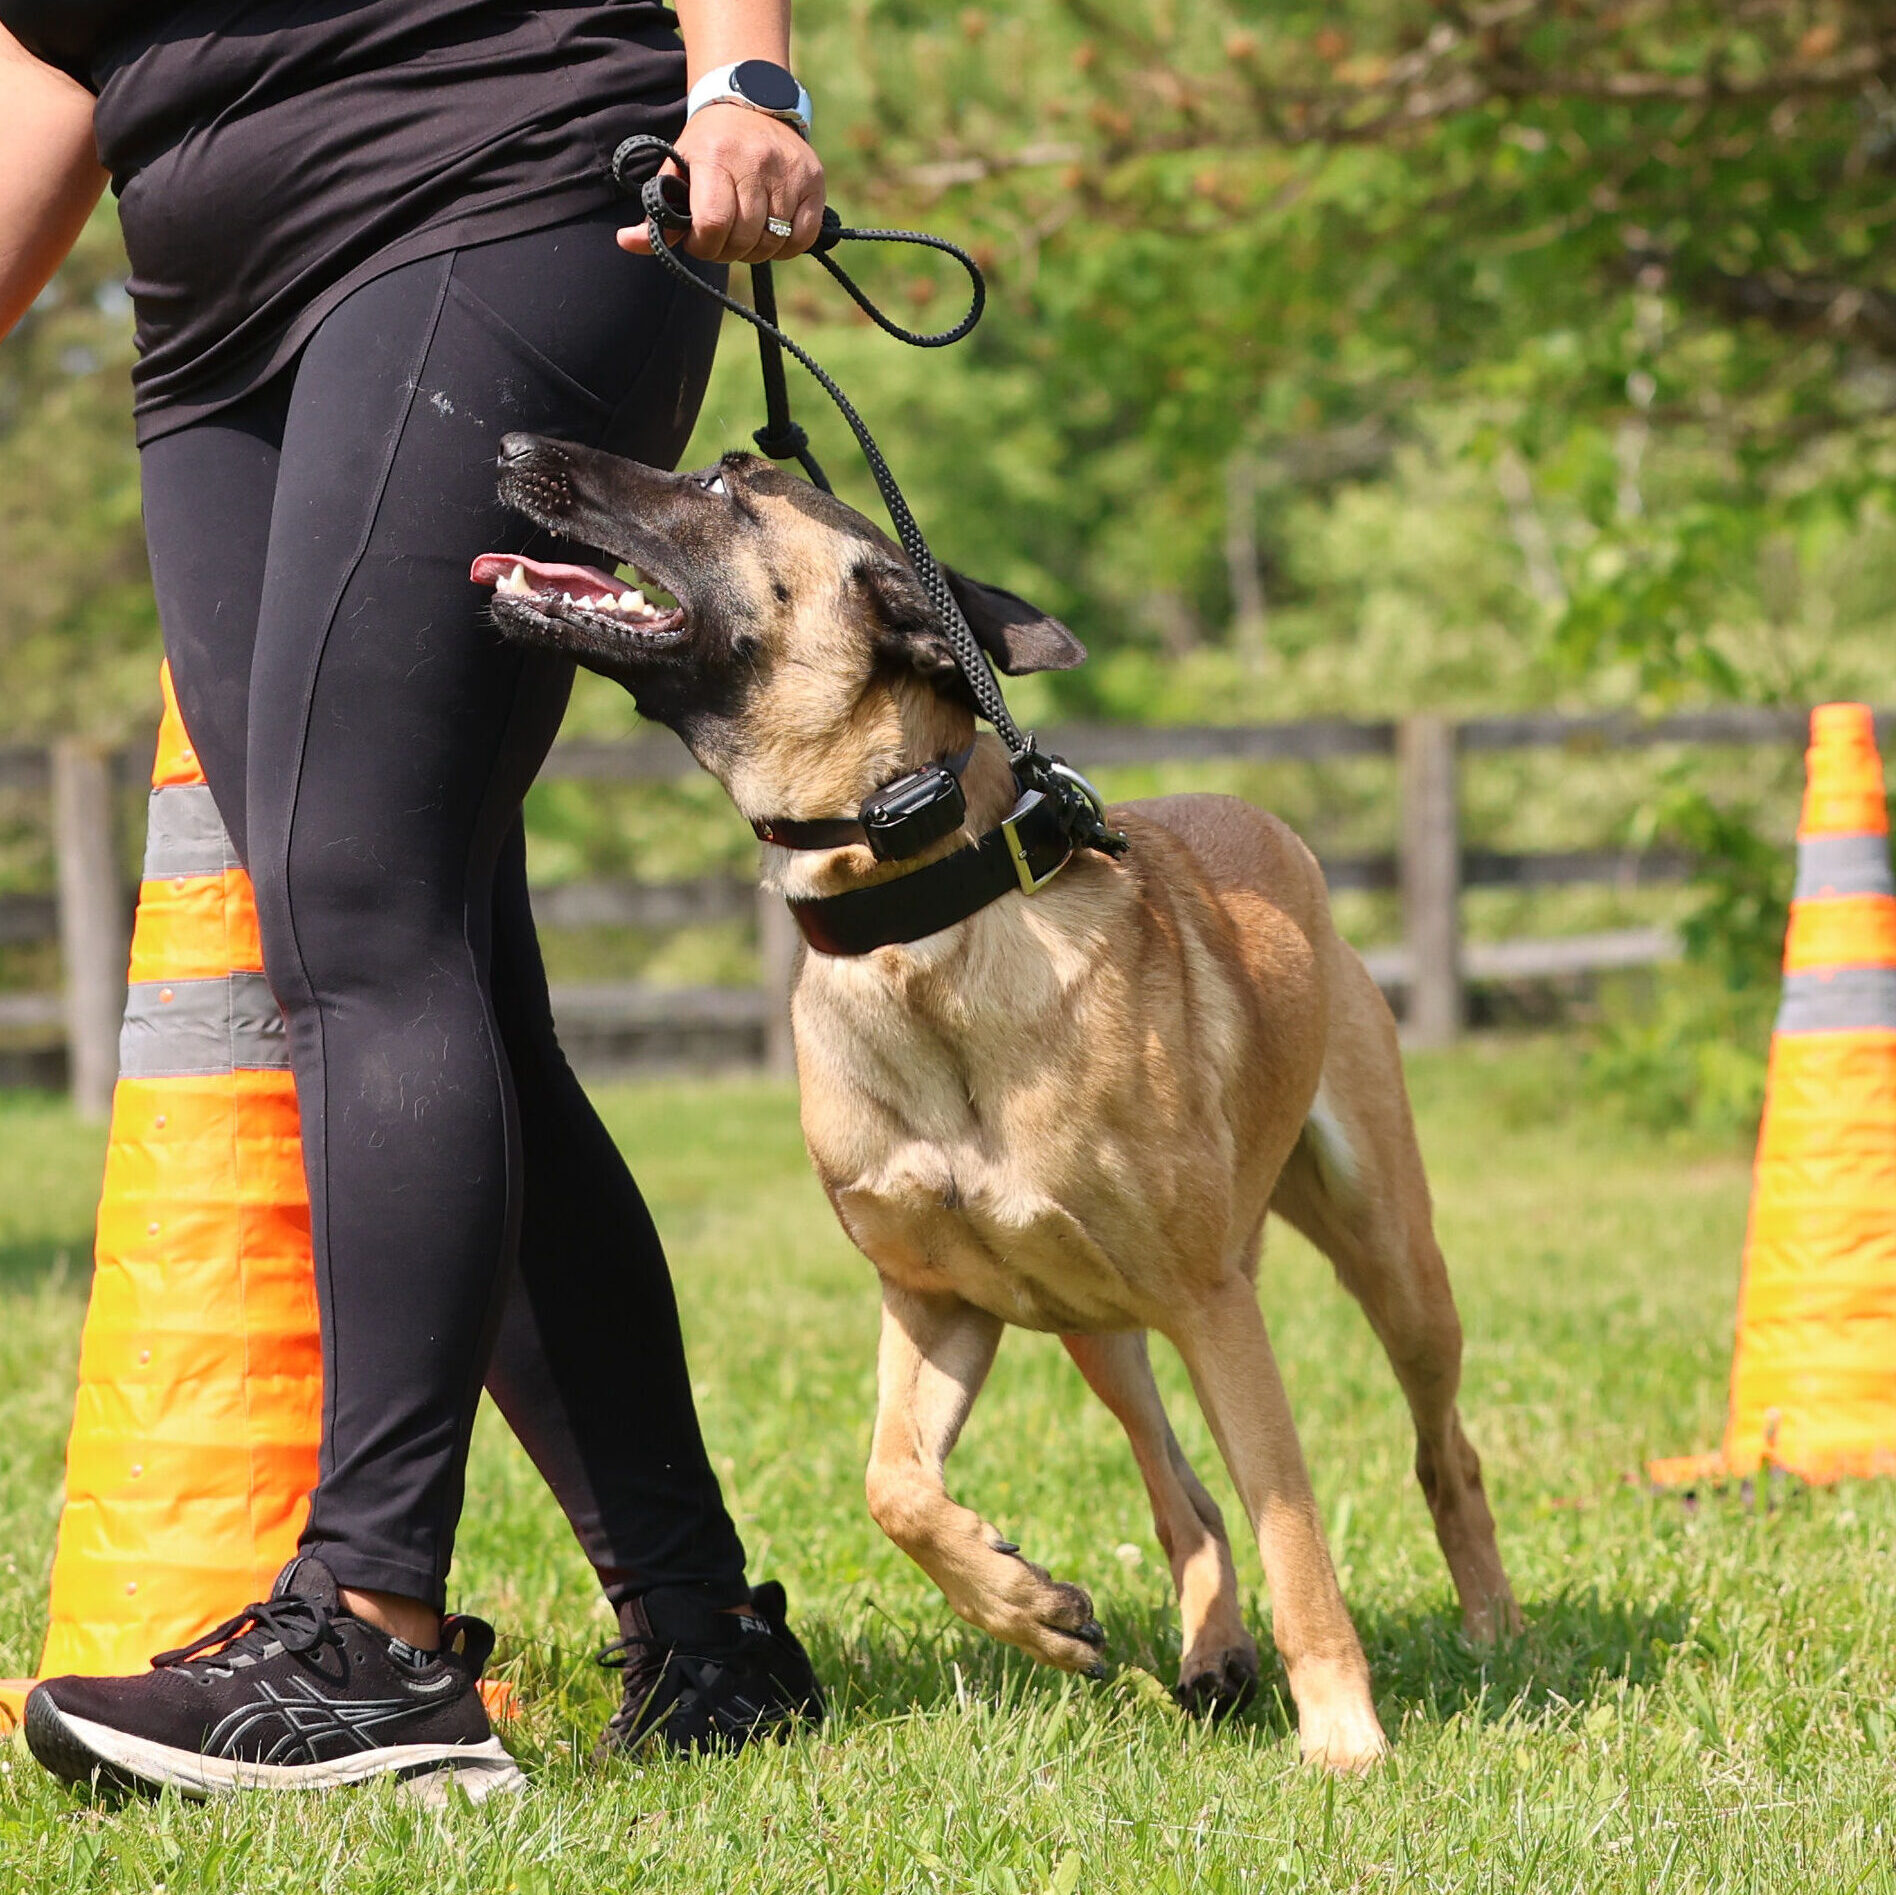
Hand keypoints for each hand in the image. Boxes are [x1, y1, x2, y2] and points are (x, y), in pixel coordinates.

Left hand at [617, 104, 824, 264]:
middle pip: (743, 239)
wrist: (751, 103)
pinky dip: (785, 246)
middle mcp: (755, 162)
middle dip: (728, 250)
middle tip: (722, 238)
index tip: (699, 238)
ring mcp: (789, 172)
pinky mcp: (814, 182)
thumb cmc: (708, 146)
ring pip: (772, 243)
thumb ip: (657, 212)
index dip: (703, 245)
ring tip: (745, 234)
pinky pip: (802, 237)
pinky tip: (772, 233)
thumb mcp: (678, 171)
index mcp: (715, 158)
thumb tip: (626, 242)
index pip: (712, 224)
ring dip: (755, 251)